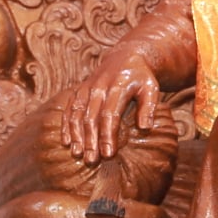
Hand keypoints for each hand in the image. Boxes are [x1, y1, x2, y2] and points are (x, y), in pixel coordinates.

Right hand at [63, 49, 160, 163]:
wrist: (125, 57)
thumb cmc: (141, 77)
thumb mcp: (151, 88)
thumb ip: (148, 107)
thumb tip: (145, 128)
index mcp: (118, 87)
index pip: (110, 115)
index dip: (108, 135)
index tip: (108, 153)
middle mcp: (99, 87)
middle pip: (91, 117)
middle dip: (90, 140)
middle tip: (91, 160)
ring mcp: (86, 89)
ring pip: (77, 113)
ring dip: (76, 135)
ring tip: (77, 154)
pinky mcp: (78, 91)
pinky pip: (69, 109)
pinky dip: (66, 125)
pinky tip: (66, 141)